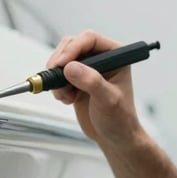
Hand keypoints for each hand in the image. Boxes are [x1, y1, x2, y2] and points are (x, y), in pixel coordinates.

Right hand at [47, 30, 140, 145]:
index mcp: (116, 55)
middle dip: (60, 63)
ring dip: (57, 76)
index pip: (89, 39)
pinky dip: (56, 86)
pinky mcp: (76, 80)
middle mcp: (101, 58)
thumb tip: (71, 67)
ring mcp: (87, 68)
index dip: (73, 49)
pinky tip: (67, 99)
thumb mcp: (108, 100)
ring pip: (62, 59)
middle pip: (71, 45)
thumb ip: (91, 82)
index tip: (62, 64)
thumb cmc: (120, 119)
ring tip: (66, 95)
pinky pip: (57, 74)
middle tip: (56, 80)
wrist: (114, 137)